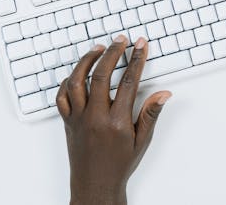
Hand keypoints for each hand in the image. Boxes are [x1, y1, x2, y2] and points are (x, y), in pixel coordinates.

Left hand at [57, 35, 171, 204]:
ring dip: (87, 61)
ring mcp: (78, 119)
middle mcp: (95, 118)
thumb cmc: (119, 164)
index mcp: (117, 122)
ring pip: (77, 82)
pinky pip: (62, 97)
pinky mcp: (68, 122)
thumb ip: (150, 114)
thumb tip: (163, 94)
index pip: (128, 82)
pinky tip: (77, 73)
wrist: (94, 186)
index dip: (136, 59)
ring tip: (98, 48)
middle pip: (101, 76)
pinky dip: (68, 81)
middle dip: (112, 53)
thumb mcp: (141, 140)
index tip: (141, 45)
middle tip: (121, 40)